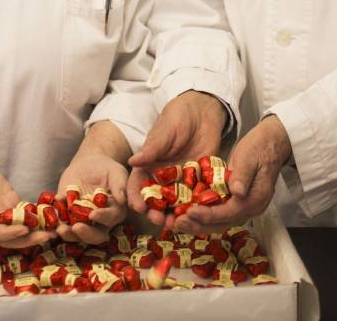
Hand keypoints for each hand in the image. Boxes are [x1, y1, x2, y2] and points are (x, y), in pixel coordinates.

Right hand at [0, 154, 51, 248]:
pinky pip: (24, 213)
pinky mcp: (9, 204)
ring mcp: (1, 214)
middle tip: (49, 236)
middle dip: (30, 238)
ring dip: (38, 230)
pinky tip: (52, 215)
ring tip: (55, 230)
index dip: (11, 233)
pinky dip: (38, 216)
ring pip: (21, 228)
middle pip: (12, 237)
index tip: (25, 229)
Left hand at [55, 151, 127, 244]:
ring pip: (77, 235)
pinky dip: (55, 223)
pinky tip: (49, 218)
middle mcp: (99, 222)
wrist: (89, 165)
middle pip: (95, 235)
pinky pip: (61, 223)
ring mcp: (82, 221)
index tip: (94, 214)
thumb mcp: (116, 173)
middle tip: (76, 227)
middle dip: (86, 234)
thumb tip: (122, 199)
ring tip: (60, 229)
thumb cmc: (107, 169)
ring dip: (69, 235)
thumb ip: (119, 186)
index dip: (103, 218)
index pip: (111, 219)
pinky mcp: (67, 216)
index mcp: (115, 212)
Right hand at [127, 91, 225, 227]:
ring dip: (175, 214)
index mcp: (149, 165)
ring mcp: (181, 181)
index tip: (138, 207)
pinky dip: (195, 207)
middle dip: (155, 212)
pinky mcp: (199, 181)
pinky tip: (197, 215)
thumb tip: (132, 161)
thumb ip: (151, 149)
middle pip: (155, 200)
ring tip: (178, 224)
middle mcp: (163, 177)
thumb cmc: (178, 118)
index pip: (137, 184)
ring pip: (175, 203)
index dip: (136, 197)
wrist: (203, 112)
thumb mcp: (164, 132)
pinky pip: (196, 198)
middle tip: (159, 220)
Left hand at [175, 115, 291, 233]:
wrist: (274, 143)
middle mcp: (251, 208)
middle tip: (178, 223)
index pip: (227, 213)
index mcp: (255, 199)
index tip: (189, 212)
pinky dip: (206, 216)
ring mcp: (246, 207)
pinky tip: (191, 212)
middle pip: (223, 224)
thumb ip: (242, 174)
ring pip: (221, 222)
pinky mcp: (240, 202)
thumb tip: (236, 192)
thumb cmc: (261, 147)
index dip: (207, 215)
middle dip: (199, 225)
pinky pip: (221, 214)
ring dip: (200, 223)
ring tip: (180, 222)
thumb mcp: (250, 156)